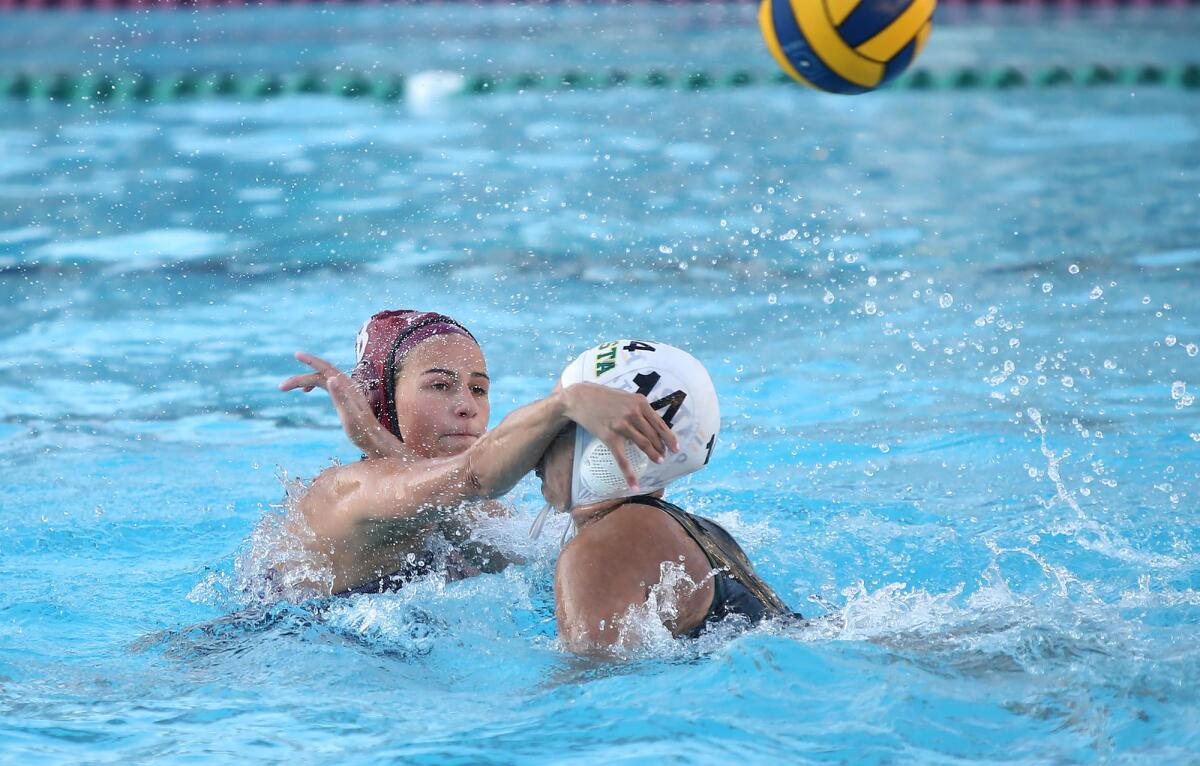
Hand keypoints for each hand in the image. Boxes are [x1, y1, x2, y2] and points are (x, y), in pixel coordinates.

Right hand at [279, 352, 407, 459]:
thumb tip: (331, 378)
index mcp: (346, 387)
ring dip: (306, 380)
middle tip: (281, 387)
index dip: (310, 361)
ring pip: (323, 378)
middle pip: (321, 373)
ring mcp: (347, 391)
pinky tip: (308, 391)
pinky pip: (327, 384)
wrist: (374, 440)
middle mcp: (347, 385)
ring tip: (289, 388)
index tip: (296, 355)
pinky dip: (315, 383)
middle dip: (300, 377)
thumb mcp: (349, 416)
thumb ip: (340, 397)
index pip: (325, 369)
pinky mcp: (346, 397)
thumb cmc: (361, 431)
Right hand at [560, 382, 680, 488]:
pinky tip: (635, 485)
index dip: (669, 438)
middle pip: (653, 436)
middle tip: (665, 456)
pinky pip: (622, 459)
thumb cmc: (603, 396)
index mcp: (640, 403)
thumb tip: (652, 421)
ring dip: (653, 455)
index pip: (660, 424)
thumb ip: (639, 407)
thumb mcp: (626, 396)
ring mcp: (622, 425)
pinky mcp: (610, 437)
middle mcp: (633, 413)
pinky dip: (629, 474)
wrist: (580, 398)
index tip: (676, 447)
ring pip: (643, 445)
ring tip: (658, 461)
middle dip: (662, 448)